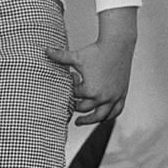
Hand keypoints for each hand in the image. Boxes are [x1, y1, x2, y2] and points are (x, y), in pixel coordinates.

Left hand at [46, 6, 136, 125]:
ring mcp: (114, 97)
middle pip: (85, 109)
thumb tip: (45, 50)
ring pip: (101, 116)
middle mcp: (103, 97)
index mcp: (90, 90)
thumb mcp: (76, 56)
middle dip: (76, 107)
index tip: (71, 80)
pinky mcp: (122, 95)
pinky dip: (109, 116)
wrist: (118, 45)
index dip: (70, 88)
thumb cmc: (97, 51)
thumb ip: (60, 56)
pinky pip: (116, 111)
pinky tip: (102, 118)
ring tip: (80, 122)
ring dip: (90, 120)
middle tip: (69, 109)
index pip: (75, 96)